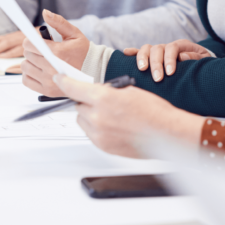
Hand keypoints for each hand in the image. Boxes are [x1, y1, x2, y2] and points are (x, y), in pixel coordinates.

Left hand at [22, 10, 90, 95]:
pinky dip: (30, 74)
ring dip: (31, 62)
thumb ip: (58, 22)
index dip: (31, 41)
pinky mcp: (47, 91)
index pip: (29, 45)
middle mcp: (51, 68)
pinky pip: (26, 81)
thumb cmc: (83, 52)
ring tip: (42, 60)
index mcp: (58, 53)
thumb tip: (45, 13)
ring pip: (25, 67)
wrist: (94, 71)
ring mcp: (49, 81)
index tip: (37, 41)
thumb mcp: (74, 33)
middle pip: (27, 55)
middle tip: (43, 50)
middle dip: (33, 50)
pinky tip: (39, 70)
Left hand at [54, 74, 204, 157]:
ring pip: (83, 120)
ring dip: (91, 116)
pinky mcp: (103, 146)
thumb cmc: (154, 111)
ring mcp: (99, 134)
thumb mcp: (128, 90)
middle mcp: (97, 117)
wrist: (166, 133)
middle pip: (78, 106)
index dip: (64, 81)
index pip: (73, 88)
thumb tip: (93, 92)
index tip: (59, 78)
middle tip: (102, 101)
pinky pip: (91, 134)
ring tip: (112, 115)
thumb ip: (106, 91)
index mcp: (104, 98)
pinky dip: (98, 128)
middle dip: (86, 102)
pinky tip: (115, 126)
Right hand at [122, 40, 212, 81]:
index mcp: (181, 45)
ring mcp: (158, 51)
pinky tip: (126, 53)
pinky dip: (133, 52)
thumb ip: (195, 57)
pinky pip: (140, 52)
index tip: (170, 73)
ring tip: (142, 69)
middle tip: (158, 78)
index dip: (170, 59)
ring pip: (147, 49)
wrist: (199, 62)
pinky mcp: (151, 57)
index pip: (172, 48)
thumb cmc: (201, 63)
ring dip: (143, 58)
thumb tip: (182, 58)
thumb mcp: (204, 59)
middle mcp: (167, 46)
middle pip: (157, 49)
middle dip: (156, 64)